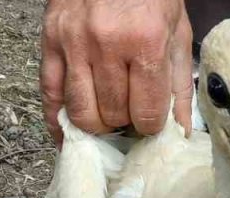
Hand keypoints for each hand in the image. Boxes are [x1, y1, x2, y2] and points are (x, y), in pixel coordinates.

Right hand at [40, 0, 193, 144]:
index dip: (150, 125)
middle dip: (124, 124)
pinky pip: (49, 93)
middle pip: (112, 115)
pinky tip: (68, 134)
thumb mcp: (177, 32)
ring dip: (96, 125)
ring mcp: (73, 43)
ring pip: (80, 112)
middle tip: (129, 117)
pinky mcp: (49, 41)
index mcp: (144, 42)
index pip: (145, 112)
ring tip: (107, 118)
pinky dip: (57, 120)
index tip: (151, 121)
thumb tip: (180, 130)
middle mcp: (105, 45)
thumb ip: (179, 83)